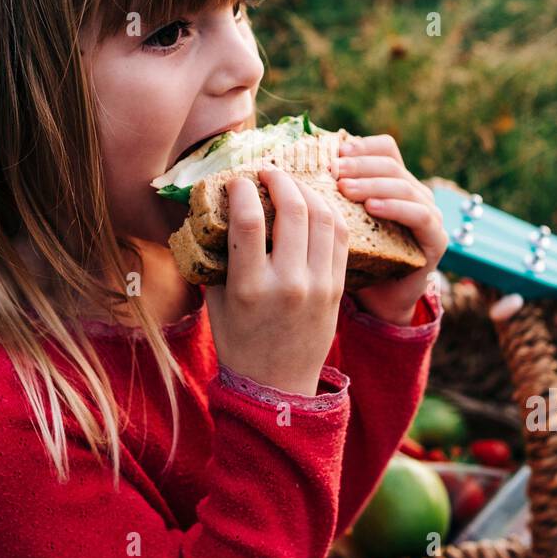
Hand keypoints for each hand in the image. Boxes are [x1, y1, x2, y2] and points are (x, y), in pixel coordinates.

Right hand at [205, 163, 348, 395]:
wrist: (278, 386)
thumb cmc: (240, 341)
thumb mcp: (219, 301)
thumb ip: (219, 258)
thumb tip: (216, 211)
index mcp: (250, 287)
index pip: (249, 221)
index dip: (243, 190)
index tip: (237, 181)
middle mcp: (288, 283)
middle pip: (293, 210)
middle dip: (280, 180)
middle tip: (267, 172)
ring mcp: (319, 285)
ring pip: (323, 217)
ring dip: (306, 190)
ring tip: (291, 183)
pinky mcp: (338, 287)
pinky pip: (340, 236)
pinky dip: (328, 211)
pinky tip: (314, 204)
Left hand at [330, 134, 447, 325]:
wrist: (378, 302)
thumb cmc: (352, 258)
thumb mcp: (338, 220)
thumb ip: (328, 194)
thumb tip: (290, 170)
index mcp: (393, 182)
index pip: (385, 148)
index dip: (361, 146)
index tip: (334, 152)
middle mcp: (414, 193)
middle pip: (391, 164)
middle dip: (359, 164)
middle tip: (333, 171)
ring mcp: (428, 214)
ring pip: (404, 186)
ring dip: (373, 184)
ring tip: (345, 189)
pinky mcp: (435, 239)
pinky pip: (420, 215)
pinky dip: (396, 207)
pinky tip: (373, 208)